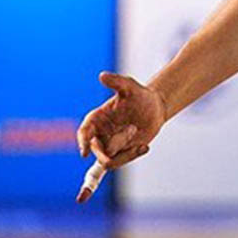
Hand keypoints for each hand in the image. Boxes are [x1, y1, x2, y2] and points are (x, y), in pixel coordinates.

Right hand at [75, 72, 166, 201]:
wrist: (155, 107)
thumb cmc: (139, 95)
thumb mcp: (130, 87)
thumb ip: (117, 82)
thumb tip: (103, 75)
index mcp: (96, 119)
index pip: (84, 131)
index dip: (82, 142)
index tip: (84, 152)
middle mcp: (100, 134)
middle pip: (97, 150)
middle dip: (114, 146)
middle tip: (133, 130)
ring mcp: (110, 145)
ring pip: (109, 160)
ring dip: (126, 152)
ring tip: (141, 138)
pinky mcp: (121, 153)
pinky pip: (121, 162)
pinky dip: (132, 156)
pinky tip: (145, 147)